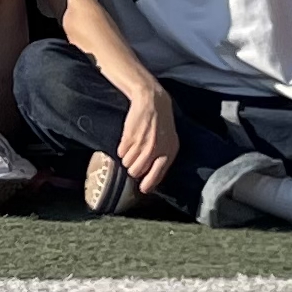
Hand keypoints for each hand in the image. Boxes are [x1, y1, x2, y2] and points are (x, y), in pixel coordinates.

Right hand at [117, 79, 179, 196]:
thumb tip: (151, 177)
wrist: (152, 102)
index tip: (142, 189)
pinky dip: (122, 150)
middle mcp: (155, 151)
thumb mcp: (170, 142)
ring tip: (132, 149)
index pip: (156, 176)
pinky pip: (121, 153)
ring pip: (127, 163)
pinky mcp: (129, 137)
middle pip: (136, 171)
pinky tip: (128, 142)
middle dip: (133, 169)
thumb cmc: (162, 124)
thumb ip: (163, 159)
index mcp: (168, 153)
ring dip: (127, 159)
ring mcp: (141, 144)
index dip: (147, 185)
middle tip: (134, 162)